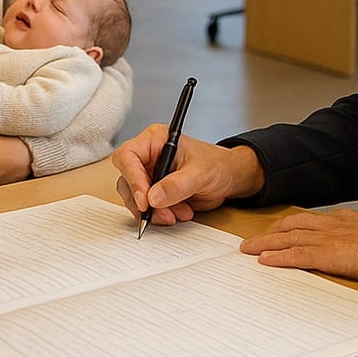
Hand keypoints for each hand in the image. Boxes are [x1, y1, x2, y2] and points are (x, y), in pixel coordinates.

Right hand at [111, 125, 264, 228]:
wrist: (230, 178)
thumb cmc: (218, 164)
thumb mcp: (200, 173)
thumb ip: (176, 185)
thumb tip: (153, 198)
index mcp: (154, 140)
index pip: (128, 157)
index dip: (132, 179)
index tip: (144, 201)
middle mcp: (148, 157)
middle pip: (127, 180)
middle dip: (142, 201)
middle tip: (161, 213)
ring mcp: (150, 175)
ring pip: (134, 197)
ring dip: (153, 211)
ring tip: (177, 214)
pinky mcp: (155, 192)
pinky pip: (147, 208)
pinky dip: (160, 215)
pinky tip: (179, 213)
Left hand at [239, 208, 357, 282]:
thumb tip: (357, 250)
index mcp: (344, 219)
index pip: (308, 220)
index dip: (287, 225)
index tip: (275, 231)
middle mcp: (333, 224)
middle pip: (292, 225)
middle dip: (270, 233)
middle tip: (252, 240)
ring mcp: (331, 238)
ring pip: (289, 238)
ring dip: (266, 244)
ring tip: (249, 250)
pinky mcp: (331, 255)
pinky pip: (298, 255)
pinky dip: (279, 257)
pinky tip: (265, 261)